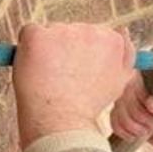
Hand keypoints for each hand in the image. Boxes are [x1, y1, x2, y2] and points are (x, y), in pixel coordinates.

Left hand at [13, 23, 135, 148]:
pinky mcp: (37, 35)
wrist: (63, 121)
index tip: (78, 73)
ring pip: (50, 34)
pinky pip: (29, 34)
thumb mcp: (120, 82)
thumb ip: (125, 55)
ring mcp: (62, 30)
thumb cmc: (89, 106)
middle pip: (71, 32)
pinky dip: (27, 50)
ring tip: (50, 79)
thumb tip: (123, 31)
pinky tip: (36, 71)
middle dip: (64, 50)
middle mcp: (90, 30)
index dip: (82, 54)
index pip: (93, 36)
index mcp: (112, 40)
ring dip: (47, 51)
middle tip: (63, 78)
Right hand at [110, 73, 152, 151]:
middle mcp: (146, 84)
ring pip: (119, 106)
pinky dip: (122, 129)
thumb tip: (150, 102)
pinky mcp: (126, 112)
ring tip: (146, 131)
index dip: (142, 96)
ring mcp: (134, 98)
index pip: (142, 78)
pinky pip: (114, 117)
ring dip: (130, 124)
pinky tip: (135, 135)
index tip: (151, 109)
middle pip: (127, 94)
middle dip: (138, 115)